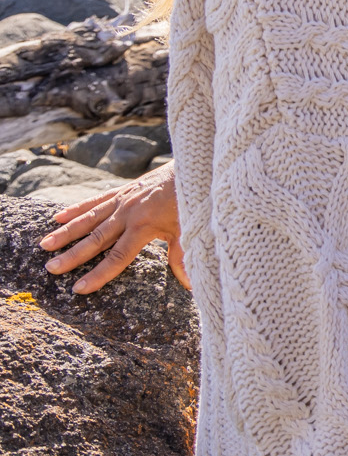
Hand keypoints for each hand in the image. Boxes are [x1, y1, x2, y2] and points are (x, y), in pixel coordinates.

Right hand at [39, 162, 186, 293]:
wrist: (194, 167)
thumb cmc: (193, 201)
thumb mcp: (189, 229)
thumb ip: (183, 257)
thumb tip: (189, 285)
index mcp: (144, 226)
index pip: (117, 257)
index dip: (98, 275)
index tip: (78, 289)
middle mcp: (128, 213)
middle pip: (96, 239)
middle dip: (73, 256)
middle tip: (51, 269)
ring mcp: (123, 200)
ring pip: (90, 219)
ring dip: (67, 232)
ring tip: (44, 245)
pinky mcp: (123, 190)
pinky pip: (96, 200)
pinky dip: (77, 208)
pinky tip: (57, 217)